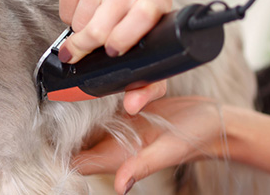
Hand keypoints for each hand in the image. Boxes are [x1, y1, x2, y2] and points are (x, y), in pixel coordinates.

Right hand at [57, 0, 172, 113]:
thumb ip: (151, 76)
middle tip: (81, 52)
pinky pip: (64, 6)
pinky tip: (81, 0)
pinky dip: (67, 13)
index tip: (112, 50)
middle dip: (86, 47)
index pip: (140, 22)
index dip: (122, 41)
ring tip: (91, 16)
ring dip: (78, 29)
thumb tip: (132, 106)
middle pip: (98, 31)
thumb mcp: (152, 28)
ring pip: (77, 22)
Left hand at [72, 96, 236, 192]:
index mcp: (117, 156)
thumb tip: (120, 186)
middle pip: (75, 134)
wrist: (217, 121)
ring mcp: (120, 124)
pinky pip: (108, 98)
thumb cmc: (197, 138)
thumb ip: (143, 166)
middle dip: (70, 116)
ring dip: (92, 98)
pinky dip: (112, 88)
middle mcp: (114, 141)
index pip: (75, 161)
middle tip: (74, 95)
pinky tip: (130, 85)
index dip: (58, 149)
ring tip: (115, 92)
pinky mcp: (129, 107)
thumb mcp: (169, 149)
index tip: (52, 126)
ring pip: (89, 114)